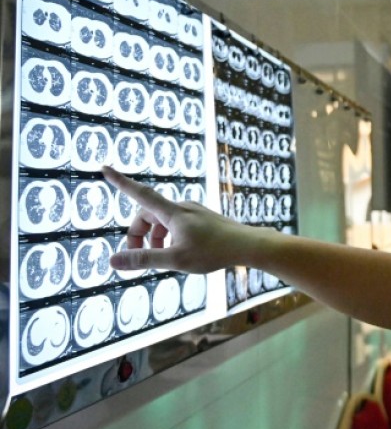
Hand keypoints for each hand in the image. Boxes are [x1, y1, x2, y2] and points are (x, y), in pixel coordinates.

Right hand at [102, 166, 264, 272]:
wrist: (248, 246)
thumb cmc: (214, 252)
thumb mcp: (175, 260)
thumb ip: (144, 259)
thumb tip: (113, 260)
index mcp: (173, 212)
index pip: (140, 193)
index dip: (120, 182)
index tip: (104, 168)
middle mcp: (182, 207)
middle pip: (147, 215)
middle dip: (139, 234)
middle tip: (139, 257)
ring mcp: (193, 211)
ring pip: (163, 221)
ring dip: (155, 238)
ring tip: (163, 258)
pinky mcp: (202, 218)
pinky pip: (176, 223)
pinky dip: (169, 237)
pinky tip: (180, 253)